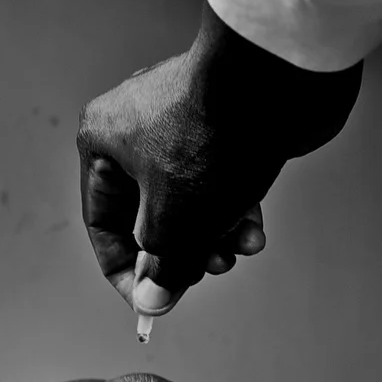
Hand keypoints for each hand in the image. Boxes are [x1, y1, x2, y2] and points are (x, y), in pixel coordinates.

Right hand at [76, 3, 360, 320]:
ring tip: (236, 251)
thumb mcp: (174, 222)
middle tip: (205, 271)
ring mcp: (182, 122)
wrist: (279, 80)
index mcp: (102, 142)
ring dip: (213, 236)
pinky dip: (234, 209)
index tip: (153, 301)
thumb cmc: (210, 139)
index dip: (127, 272)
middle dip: (181, 251)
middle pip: (149, 215)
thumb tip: (154, 300)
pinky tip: (253, 230)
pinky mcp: (224, 123)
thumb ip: (161, 267)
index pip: (102, 224)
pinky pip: (218, 180)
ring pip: (188, 201)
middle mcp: (136, 127)